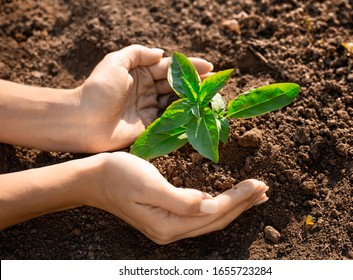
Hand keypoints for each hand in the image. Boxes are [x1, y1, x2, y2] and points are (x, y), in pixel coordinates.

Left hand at [77, 45, 213, 151]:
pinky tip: (198, 113)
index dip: (190, 67)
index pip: (170, 68)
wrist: (83, 120)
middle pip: (176, 85)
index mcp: (141, 73)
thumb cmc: (98, 88)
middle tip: (216, 82)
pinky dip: (184, 116)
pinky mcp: (150, 126)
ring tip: (211, 96)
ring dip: (193, 99)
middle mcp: (148, 90)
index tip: (209, 66)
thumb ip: (139, 54)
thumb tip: (162, 53)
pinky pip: (170, 120)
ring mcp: (149, 108)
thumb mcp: (116, 61)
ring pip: (176, 101)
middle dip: (196, 83)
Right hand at [95, 152, 268, 243]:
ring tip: (253, 196)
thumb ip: (179, 199)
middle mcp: (171, 231)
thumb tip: (208, 204)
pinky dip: (218, 206)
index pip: (214, 213)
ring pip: (210, 220)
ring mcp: (168, 227)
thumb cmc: (118, 176)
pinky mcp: (165, 218)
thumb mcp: (148, 185)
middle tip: (264, 190)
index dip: (238, 198)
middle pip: (217, 220)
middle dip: (243, 205)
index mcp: (168, 224)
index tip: (258, 183)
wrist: (93, 179)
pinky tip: (225, 199)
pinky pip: (200, 216)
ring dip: (234, 207)